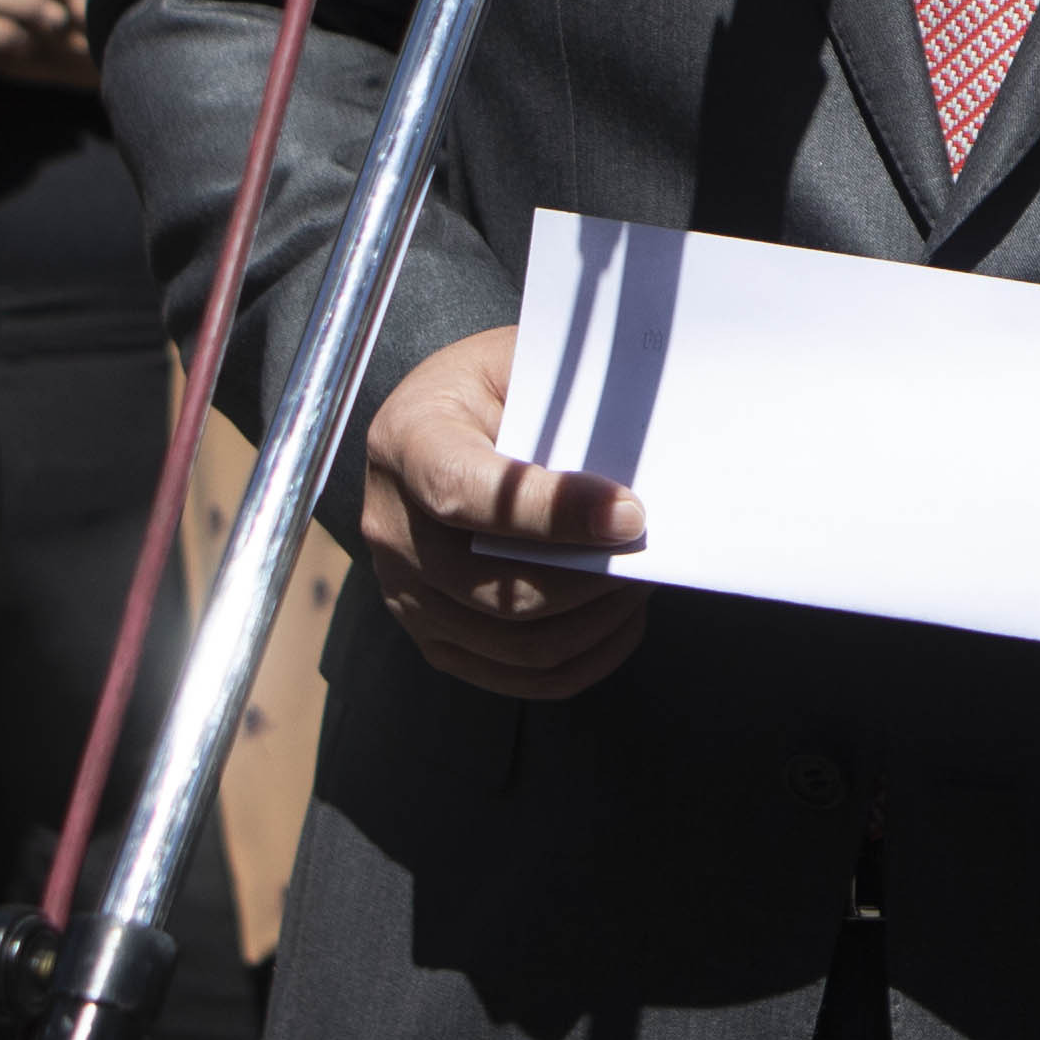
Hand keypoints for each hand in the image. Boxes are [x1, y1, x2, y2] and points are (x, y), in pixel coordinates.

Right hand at [353, 332, 649, 697]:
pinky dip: (583, 657)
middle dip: (591, 578)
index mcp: (405, 442)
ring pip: (515, 639)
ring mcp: (404, 590)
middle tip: (649, 550)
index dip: (551, 511)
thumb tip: (633, 477)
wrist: (434, 423)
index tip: (629, 513)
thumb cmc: (488, 389)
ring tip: (638, 580)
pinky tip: (617, 620)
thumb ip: (560, 412)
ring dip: (595, 620)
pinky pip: (518, 675)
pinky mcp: (433, 635)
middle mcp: (390, 526)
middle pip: (496, 586)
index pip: (466, 493)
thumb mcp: (514, 364)